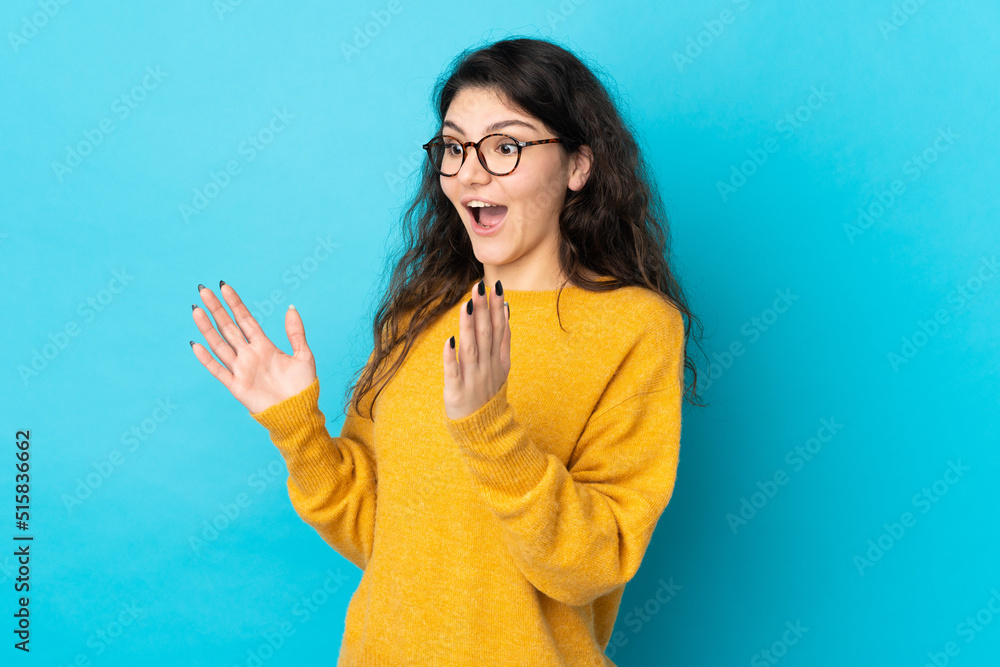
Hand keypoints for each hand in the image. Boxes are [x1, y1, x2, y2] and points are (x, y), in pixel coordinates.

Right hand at [190, 282, 316, 414]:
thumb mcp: (304, 356)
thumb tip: (291, 308)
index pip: (246, 320)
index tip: (224, 287)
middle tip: (204, 291)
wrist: (298, 413)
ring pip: (220, 345)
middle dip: (217, 309)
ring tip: (196, 311)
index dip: (235, 304)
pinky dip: (207, 359)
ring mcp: (241, 370)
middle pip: (229, 328)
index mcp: (264, 346)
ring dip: (208, 328)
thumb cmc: (303, 387)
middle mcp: (249, 355)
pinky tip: (196, 344)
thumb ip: (296, 333)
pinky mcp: (236, 386)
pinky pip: (218, 370)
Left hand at [443, 279, 509, 420]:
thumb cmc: (488, 391)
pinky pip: (453, 372)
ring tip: (466, 305)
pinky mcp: (457, 391)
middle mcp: (487, 367)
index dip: (496, 307)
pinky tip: (449, 340)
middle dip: (483, 310)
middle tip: (479, 287)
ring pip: (471, 349)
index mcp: (499, 360)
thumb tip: (504, 307)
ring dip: (468, 327)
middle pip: (486, 335)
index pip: (499, 329)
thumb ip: (503, 338)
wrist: (483, 430)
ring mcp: (473, 379)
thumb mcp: (501, 364)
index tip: (494, 285)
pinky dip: (451, 357)